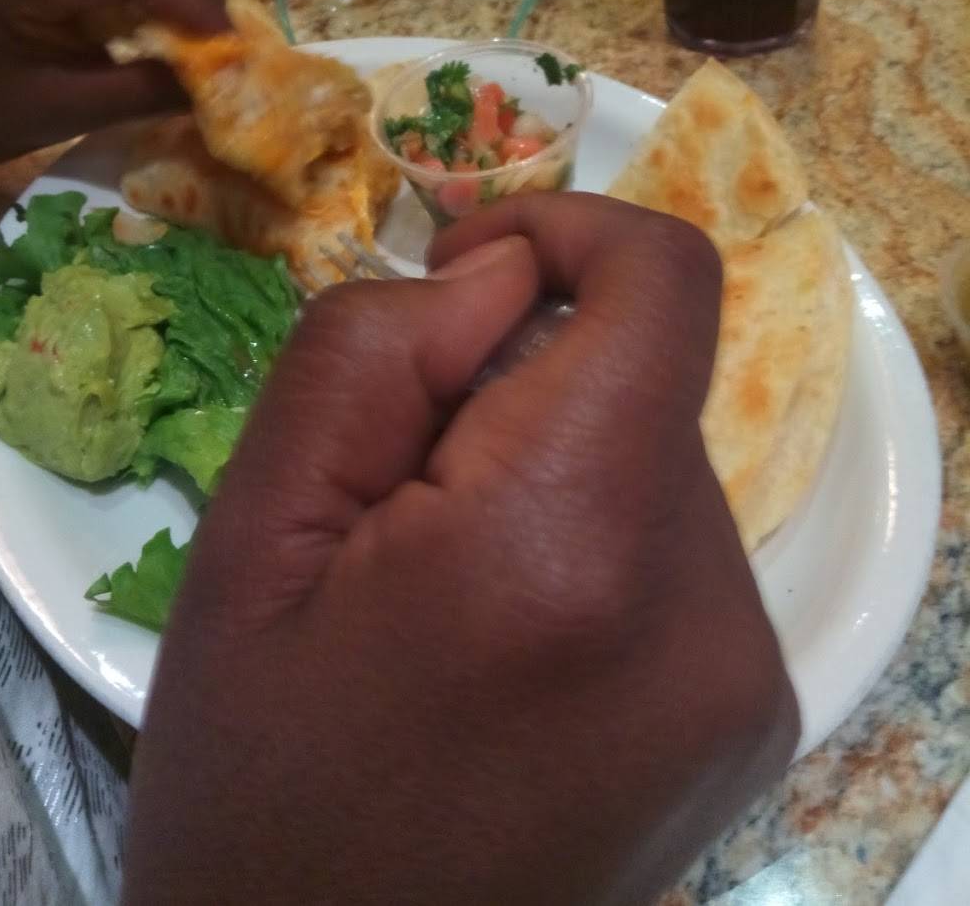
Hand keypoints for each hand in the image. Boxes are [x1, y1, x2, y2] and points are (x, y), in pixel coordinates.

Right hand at [123, 193, 797, 905]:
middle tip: (401, 498)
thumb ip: (374, 354)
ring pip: (654, 462)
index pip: (666, 282)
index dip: (569, 229)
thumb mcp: (252, 533)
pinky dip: (592, 546)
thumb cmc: (260, 776)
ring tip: (442, 588)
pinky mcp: (752, 722)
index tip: (468, 274)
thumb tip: (503, 276)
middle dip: (523, 388)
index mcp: (571, 542)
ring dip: (553, 470)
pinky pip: (675, 553)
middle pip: (642, 378)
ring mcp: (746, 677)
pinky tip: (506, 644)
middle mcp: (707, 608)